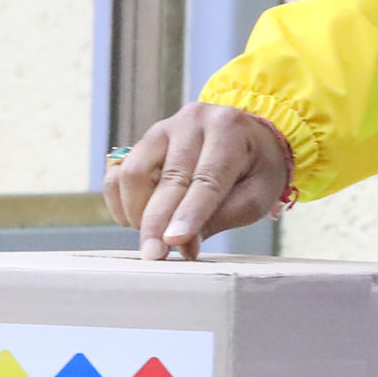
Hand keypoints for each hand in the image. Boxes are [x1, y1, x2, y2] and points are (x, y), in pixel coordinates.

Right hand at [102, 103, 292, 260]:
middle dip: (157, 222)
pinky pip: (119, 172)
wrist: (250, 135)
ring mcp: (165, 127)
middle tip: (154, 255)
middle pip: (169, 178)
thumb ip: (224, 216)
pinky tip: (136, 219)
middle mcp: (194, 121)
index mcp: (229, 129)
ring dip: (137, 212)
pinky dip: (120, 201)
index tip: (173, 240)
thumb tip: (183, 246)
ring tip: (154, 235)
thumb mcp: (258, 193)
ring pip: (135, 173)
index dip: (189, 212)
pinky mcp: (145, 140)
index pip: (207, 178)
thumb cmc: (258, 167)